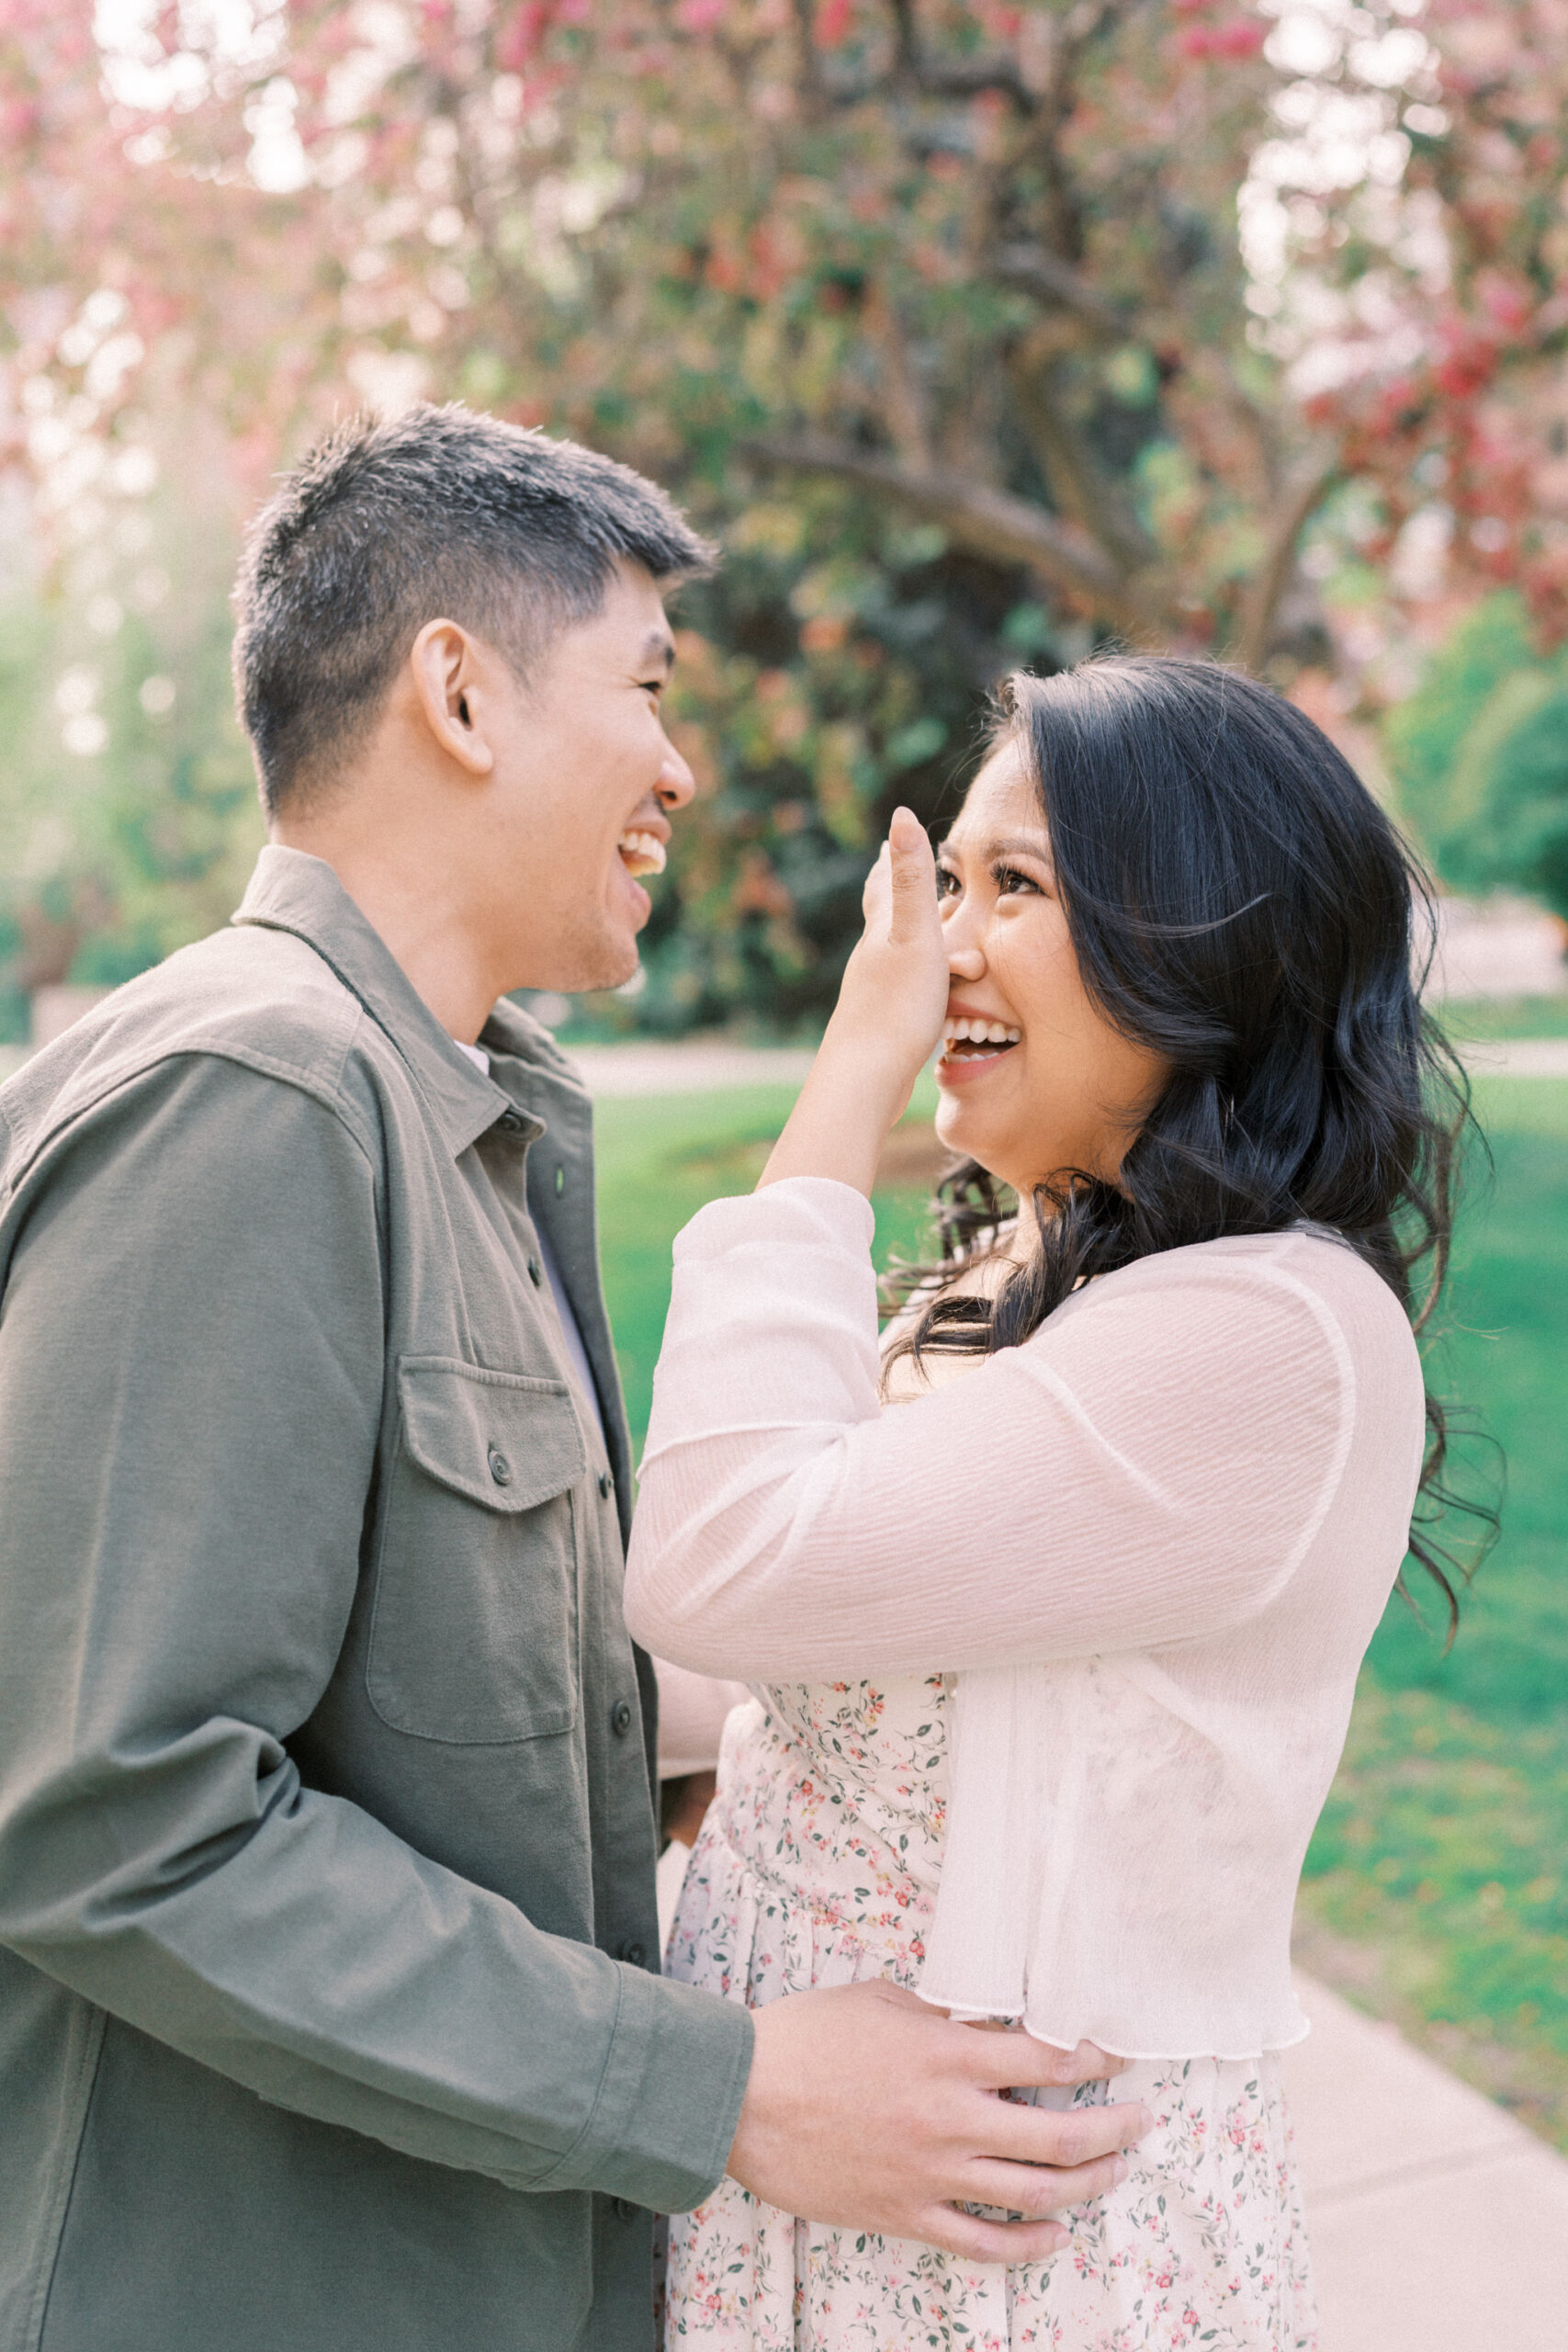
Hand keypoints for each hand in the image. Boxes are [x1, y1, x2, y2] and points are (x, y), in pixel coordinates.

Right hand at [725, 1980, 1149, 2265]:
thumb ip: (946, 2017)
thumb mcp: (886, 2000)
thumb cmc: (810, 2035)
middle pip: (1061, 2135)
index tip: (1116, 2057)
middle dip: (1114, 2128)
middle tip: (1139, 2121)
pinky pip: (982, 2242)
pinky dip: (1027, 2243)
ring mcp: (932, 2173)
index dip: (1095, 2060)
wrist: (744, 2096)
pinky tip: (1052, 2233)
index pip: (1049, 2061)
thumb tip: (990, 2023)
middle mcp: (952, 2118)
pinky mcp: (906, 2214)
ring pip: (1035, 2192)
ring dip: (1088, 2184)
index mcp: (949, 2055)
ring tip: (1114, 2172)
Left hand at [760, 808, 948, 1194]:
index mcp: (881, 935)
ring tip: (900, 931)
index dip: (891, 859)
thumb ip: (912, 880)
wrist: (865, 1079)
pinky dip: (904, 981)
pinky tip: (903, 999)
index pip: (885, 885)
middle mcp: (869, 961)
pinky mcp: (877, 1029)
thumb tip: (901, 815)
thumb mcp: (917, 936)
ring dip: (895, 936)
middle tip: (888, 870)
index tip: (889, 836)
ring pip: (885, 956)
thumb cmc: (896, 1008)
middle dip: (887, 891)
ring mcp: (869, 996)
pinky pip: (895, 995)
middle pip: (878, 917)